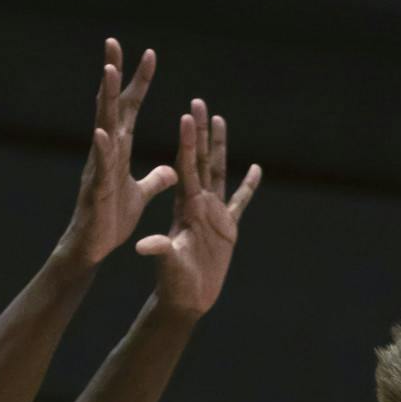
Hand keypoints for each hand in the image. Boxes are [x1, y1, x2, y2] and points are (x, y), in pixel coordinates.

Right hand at [56, 39, 177, 266]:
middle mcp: (107, 151)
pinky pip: (100, 166)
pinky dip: (102, 150)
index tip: (150, 55)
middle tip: (113, 42)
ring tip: (107, 72)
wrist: (94, 247)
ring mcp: (99, 167)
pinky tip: (102, 132)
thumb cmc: (112, 218)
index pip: (130, 109)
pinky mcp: (98, 189)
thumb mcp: (141, 194)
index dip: (139, 83)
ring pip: (104, 127)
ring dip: (106, 99)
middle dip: (114, 74)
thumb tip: (172, 168)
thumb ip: (155, 179)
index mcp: (120, 150)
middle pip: (112, 106)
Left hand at [136, 99, 261, 317]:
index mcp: (185, 206)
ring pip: (218, 171)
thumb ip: (160, 251)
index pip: (186, 166)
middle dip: (201, 132)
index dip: (188, 141)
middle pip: (202, 160)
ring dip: (220, 146)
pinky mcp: (227, 228)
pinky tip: (255, 169)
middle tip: (199, 102)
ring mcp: (214, 213)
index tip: (187, 116)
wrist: (185, 299)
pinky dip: (248, 185)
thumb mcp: (168, 263)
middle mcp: (198, 203)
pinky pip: (240, 201)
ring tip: (220, 119)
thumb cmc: (173, 283)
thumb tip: (145, 245)